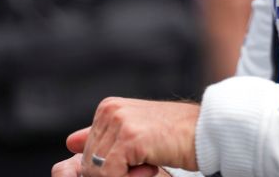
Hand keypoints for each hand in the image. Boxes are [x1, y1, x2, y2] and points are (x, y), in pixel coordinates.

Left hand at [52, 99, 199, 176]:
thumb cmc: (176, 134)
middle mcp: (110, 110)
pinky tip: (150, 169)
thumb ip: (104, 136)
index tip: (136, 164)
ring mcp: (119, 122)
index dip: (107, 167)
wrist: (208, 130)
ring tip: (149, 167)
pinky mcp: (130, 138)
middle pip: (88, 161)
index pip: (87, 151)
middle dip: (112, 174)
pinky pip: (109, 174)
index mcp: (108, 107)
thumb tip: (70, 141)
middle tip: (145, 167)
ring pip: (96, 170)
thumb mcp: (135, 133)